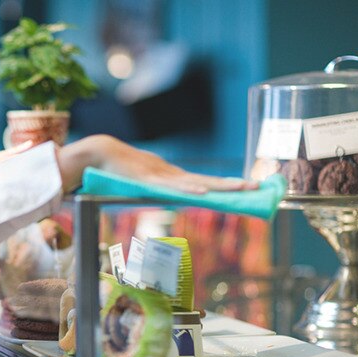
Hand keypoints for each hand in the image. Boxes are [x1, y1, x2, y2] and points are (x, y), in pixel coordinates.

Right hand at [56, 135, 258, 194]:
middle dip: (233, 185)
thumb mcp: (141, 184)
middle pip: (207, 181)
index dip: (225, 186)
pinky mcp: (148, 178)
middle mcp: (171, 175)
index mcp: (171, 177)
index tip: (247, 189)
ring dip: (220, 186)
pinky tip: (203, 192)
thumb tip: (164, 202)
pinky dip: (187, 188)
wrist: (100, 153)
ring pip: (196, 182)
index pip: (203, 183)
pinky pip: (171, 186)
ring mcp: (161, 175)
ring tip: (243, 188)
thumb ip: (154, 192)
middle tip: (258, 187)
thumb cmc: (118, 171)